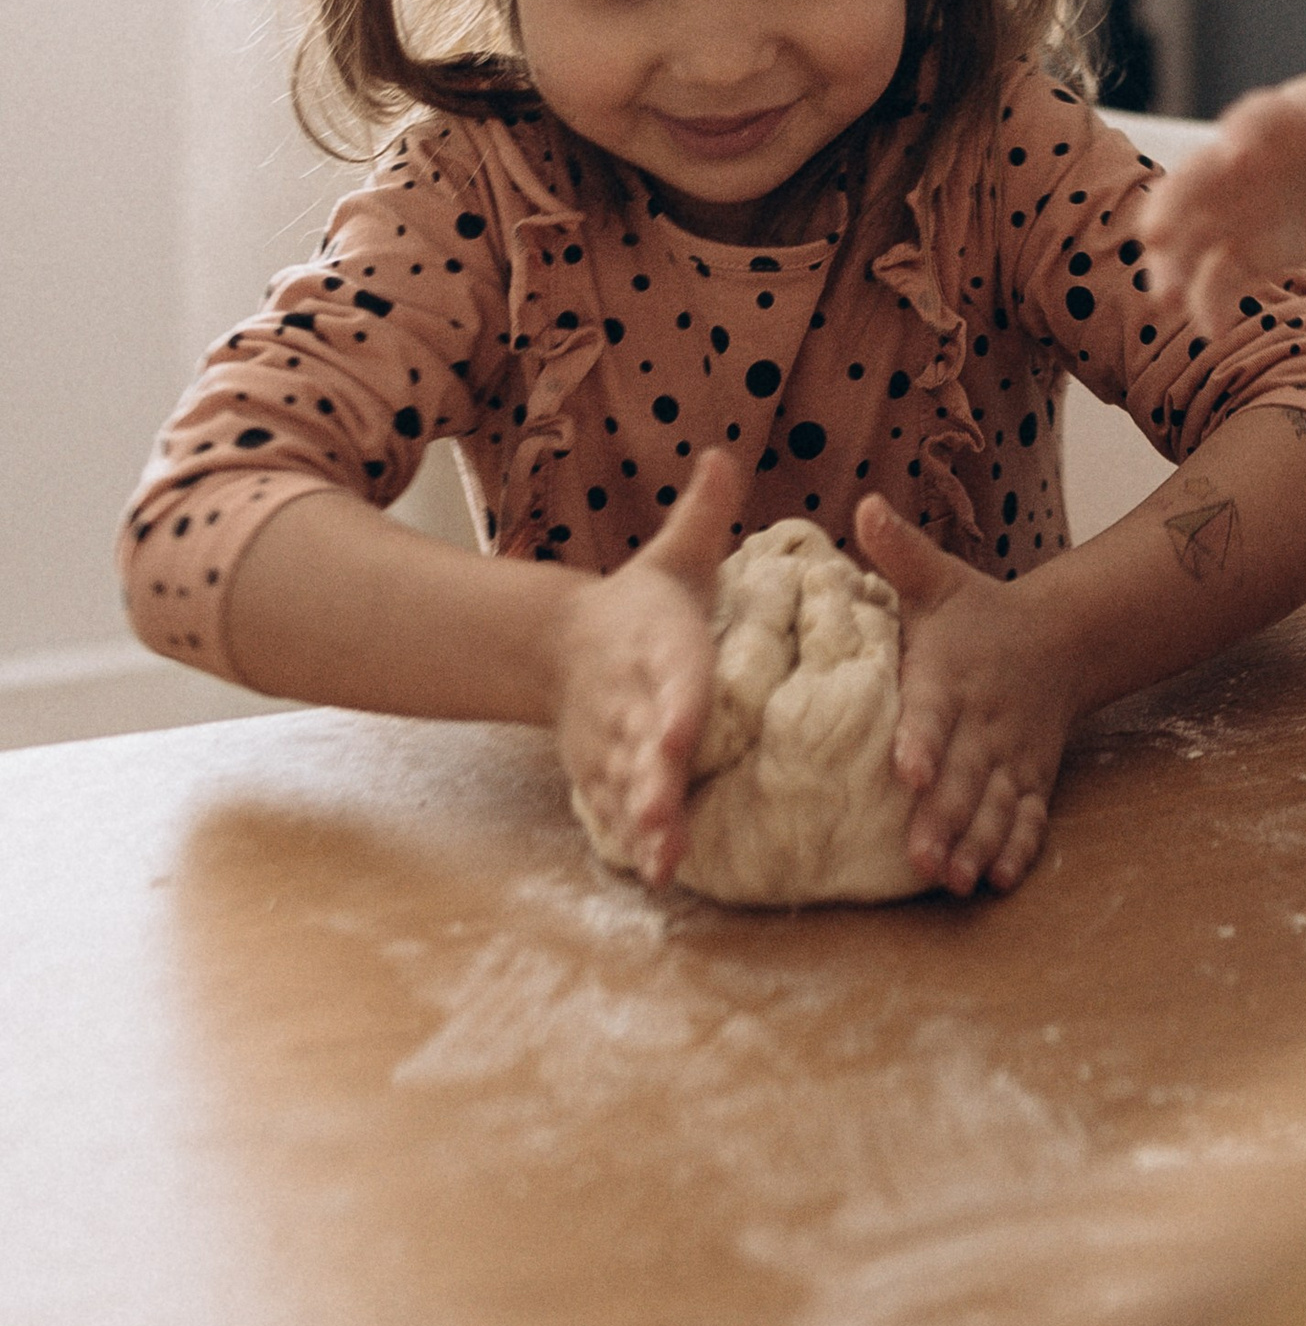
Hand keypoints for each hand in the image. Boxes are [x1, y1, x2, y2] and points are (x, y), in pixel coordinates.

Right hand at [550, 455, 731, 887]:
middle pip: (641, 744)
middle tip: (664, 812)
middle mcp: (630, 701)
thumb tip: (723, 454)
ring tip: (665, 858)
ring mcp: (611, 744)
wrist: (563, 646)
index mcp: (657, 647)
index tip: (683, 730)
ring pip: (624, 787)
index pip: (669, 676)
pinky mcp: (603, 775)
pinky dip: (631, 841)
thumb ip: (703, 515)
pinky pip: (615, 812)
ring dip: (642, 822)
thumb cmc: (644, 606)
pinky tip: (656, 871)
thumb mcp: (674, 559)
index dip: (674, 704)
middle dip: (651, 780)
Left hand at [855, 495, 1075, 896]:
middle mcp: (984, 721)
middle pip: (965, 775)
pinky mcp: (1031, 778)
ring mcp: (1012, 755)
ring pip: (996, 805)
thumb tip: (863, 505)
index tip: (905, 770)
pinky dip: (1018, 848)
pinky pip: (1029, 817)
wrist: (1062, 638)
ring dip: (976, 843)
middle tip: (920, 859)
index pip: (932, 710)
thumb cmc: (980, 612)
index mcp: (951, 673)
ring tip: (955, 880)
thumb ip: (900, 551)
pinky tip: (999, 880)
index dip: (921, 741)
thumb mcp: (940, 579)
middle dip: (944, 817)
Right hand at [1138, 73, 1305, 338]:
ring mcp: (1233, 208)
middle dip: (1176, 203)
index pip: (1257, 120)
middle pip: (1199, 177)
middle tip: (1154, 232)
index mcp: (1281, 119)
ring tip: (1163, 300)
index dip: (1247, 135)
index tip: (1237, 154)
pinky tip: (1211, 332)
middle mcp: (1239, 162)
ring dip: (1173, 263)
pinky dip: (1208, 302)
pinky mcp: (1241, 251)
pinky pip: (1215, 277)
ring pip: (1190, 233)